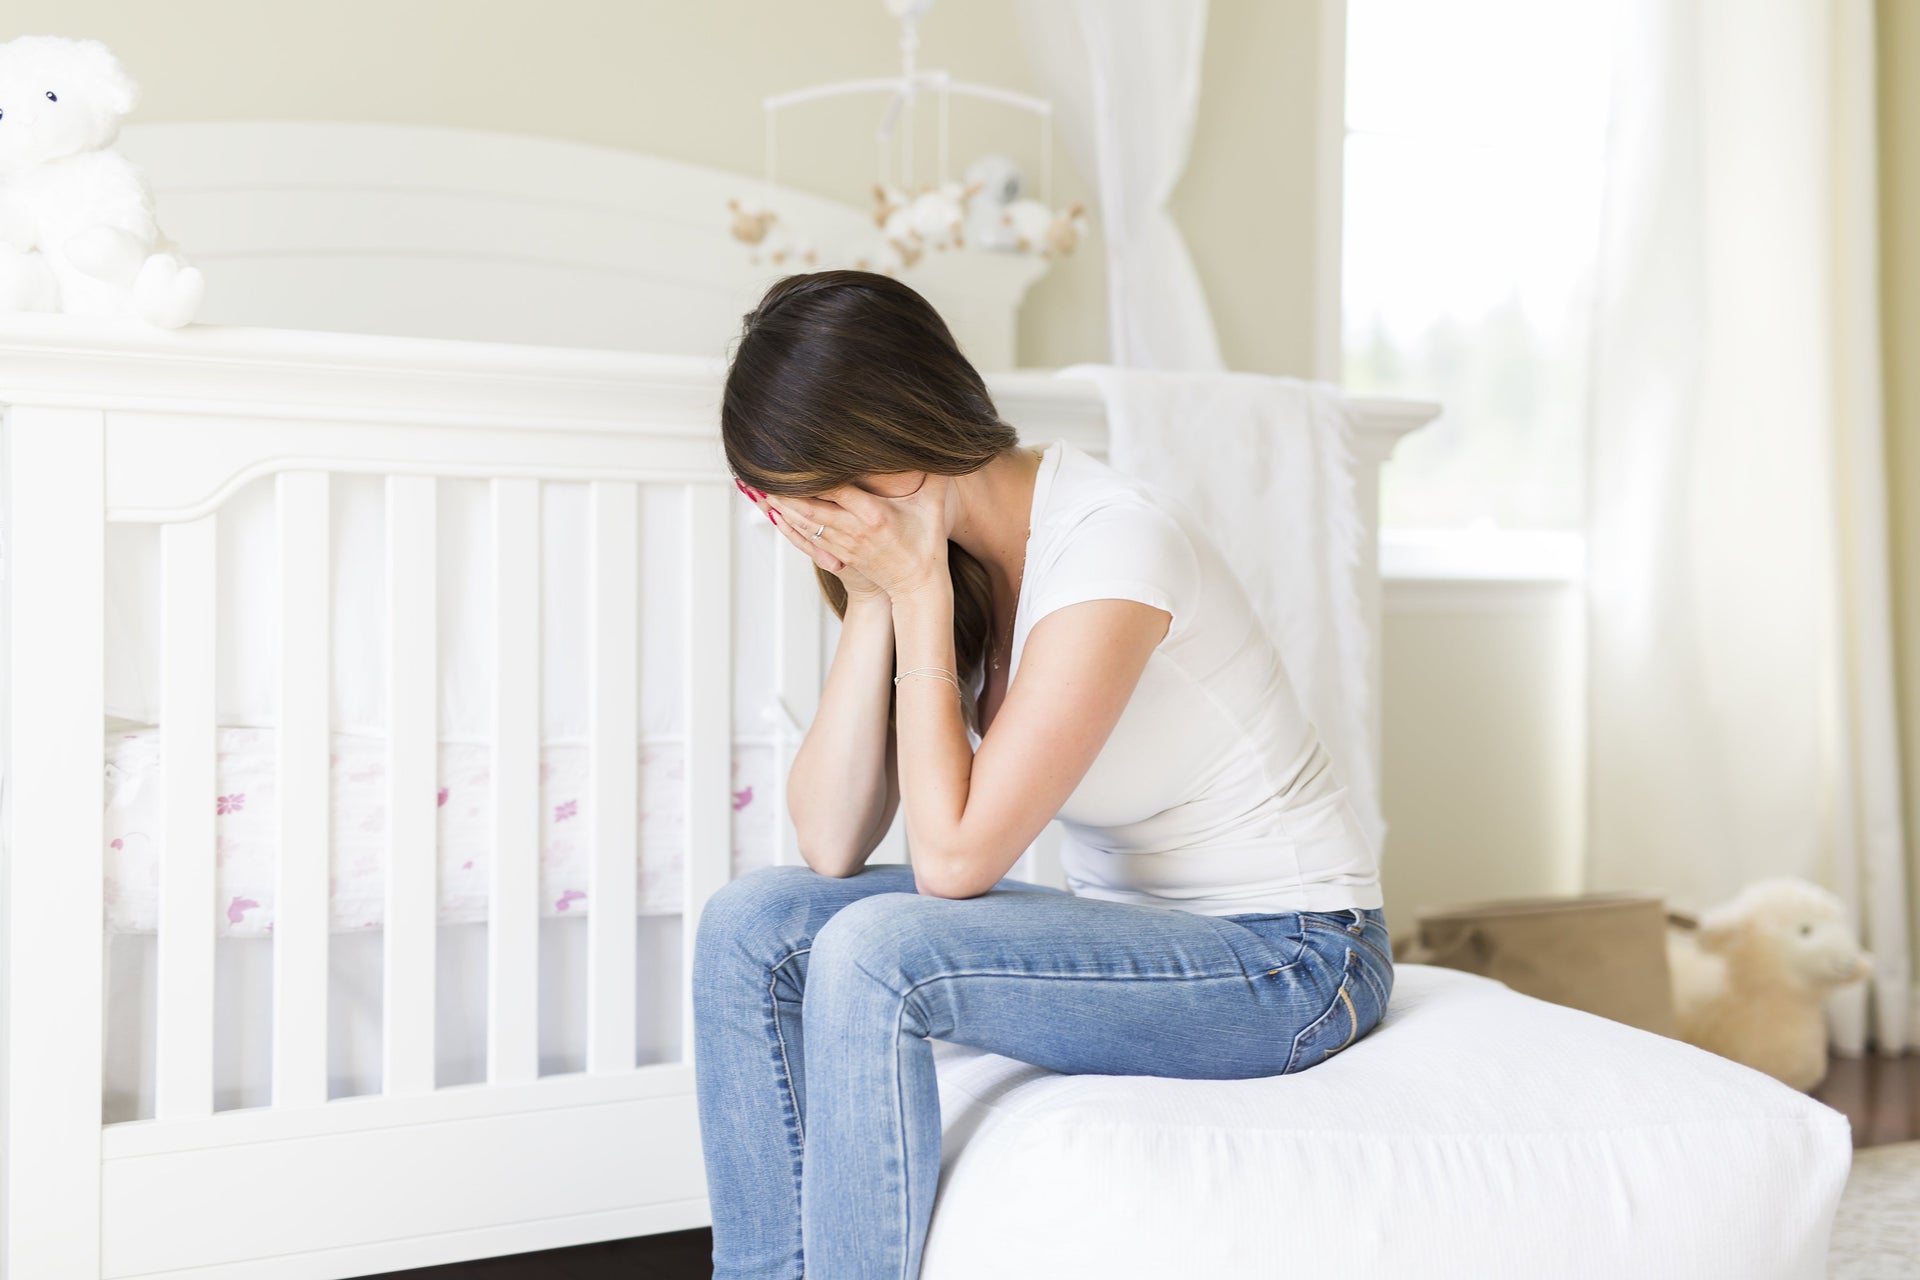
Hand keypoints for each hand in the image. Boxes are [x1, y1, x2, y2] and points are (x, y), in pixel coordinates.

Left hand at [759, 473, 953, 601]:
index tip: (794, 457)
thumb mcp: (934, 508)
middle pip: (810, 507)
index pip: (835, 489)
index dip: (812, 474)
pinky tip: (773, 515)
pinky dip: (788, 527)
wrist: (918, 586)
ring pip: (804, 523)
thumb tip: (940, 445)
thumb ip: (935, 476)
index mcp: (873, 515)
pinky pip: (807, 540)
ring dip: (779, 507)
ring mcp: (843, 545)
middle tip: (758, 473)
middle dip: (782, 491)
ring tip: (756, 489)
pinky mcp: (839, 556)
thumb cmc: (926, 546)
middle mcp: (854, 530)